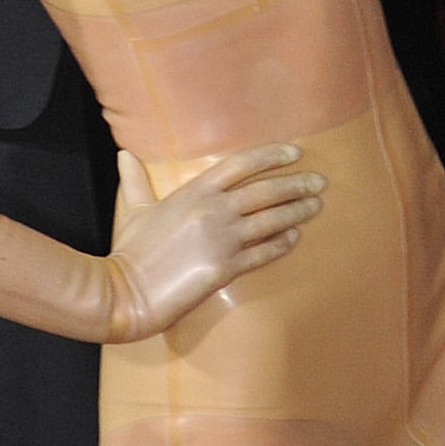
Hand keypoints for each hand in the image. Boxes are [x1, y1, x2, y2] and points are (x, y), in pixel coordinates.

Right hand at [105, 142, 326, 338]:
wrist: (126, 292)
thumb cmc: (131, 250)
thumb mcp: (135, 209)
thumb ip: (136, 181)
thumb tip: (124, 155)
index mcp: (194, 191)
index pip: (241, 164)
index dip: (271, 156)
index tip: (296, 153)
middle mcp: (213, 210)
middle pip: (265, 191)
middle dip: (296, 184)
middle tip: (320, 182)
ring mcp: (222, 239)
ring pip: (270, 220)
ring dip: (297, 211)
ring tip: (316, 206)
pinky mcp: (226, 267)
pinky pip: (263, 252)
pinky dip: (282, 243)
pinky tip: (296, 237)